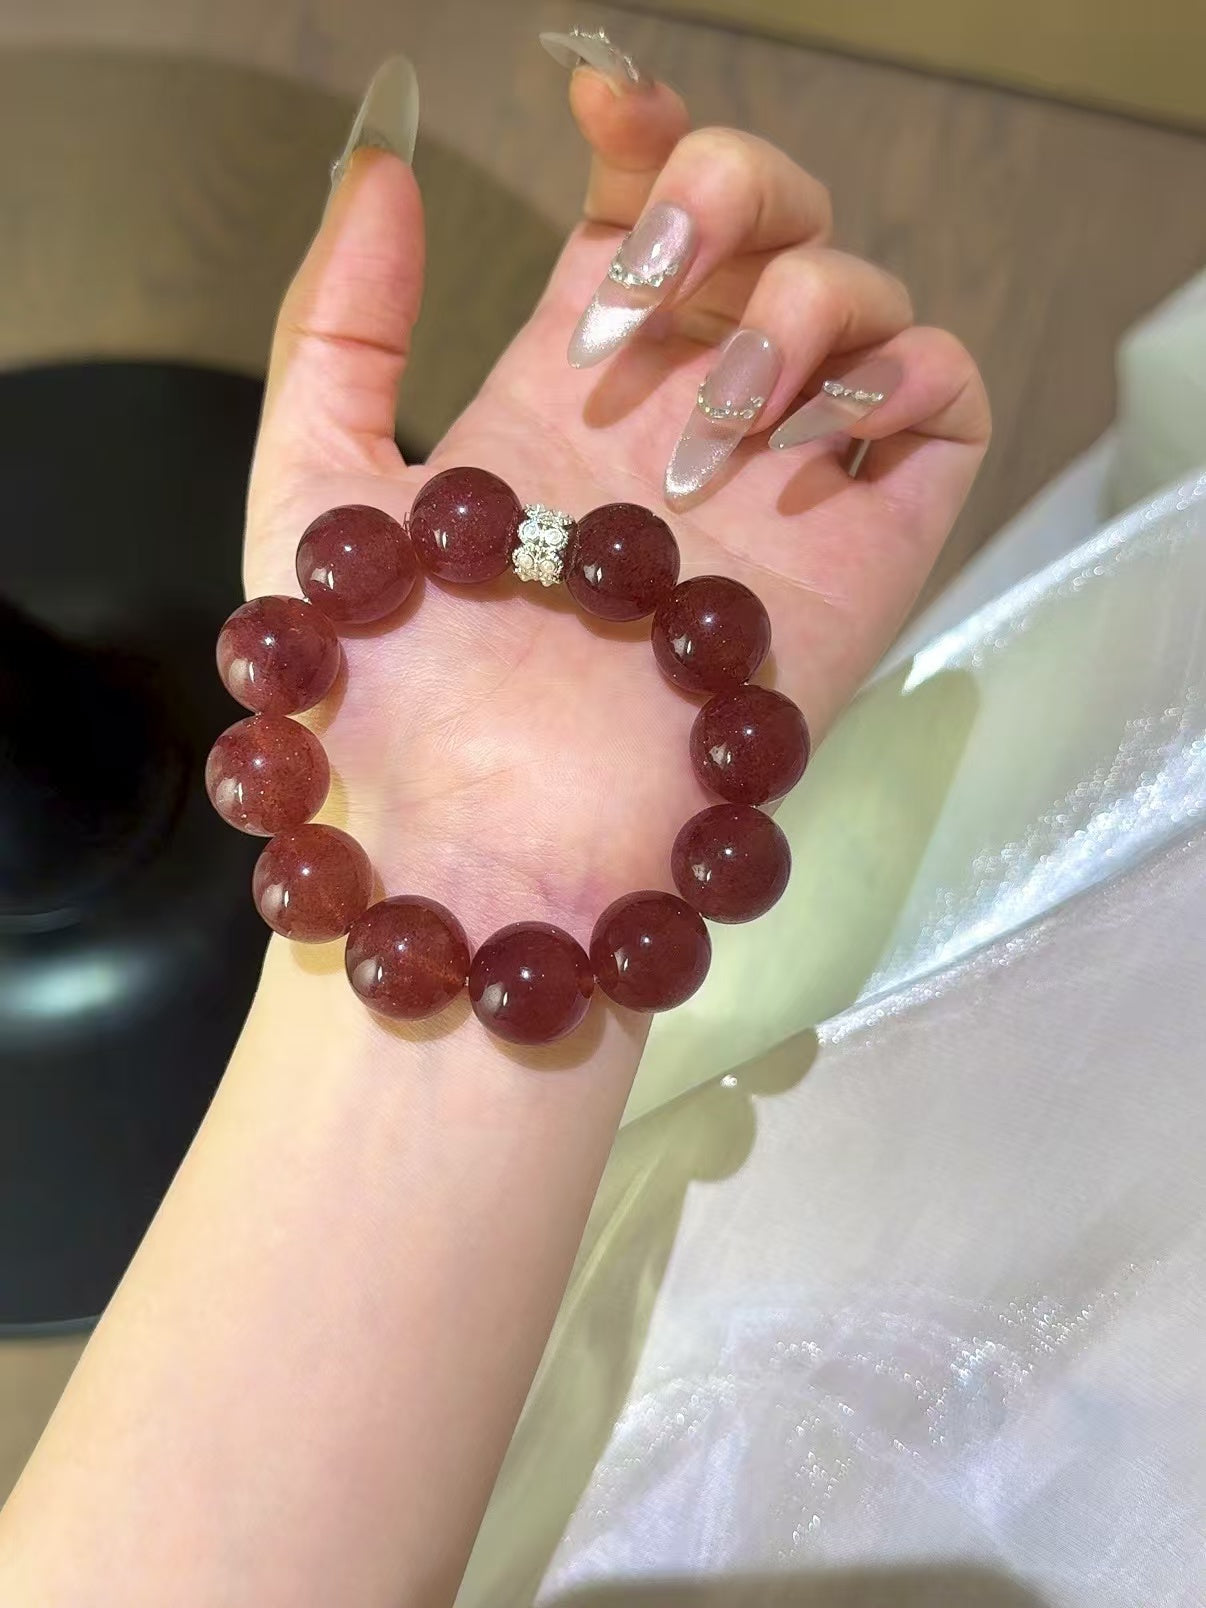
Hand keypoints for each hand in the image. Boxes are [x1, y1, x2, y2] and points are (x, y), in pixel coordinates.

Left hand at [244, 59, 988, 945]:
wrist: (480, 850)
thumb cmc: (385, 699)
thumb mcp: (312, 490)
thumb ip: (335, 324)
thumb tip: (384, 164)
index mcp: (567, 398)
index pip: (640, 215)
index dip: (642, 133)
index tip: (598, 105)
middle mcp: (680, 423)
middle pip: (767, 222)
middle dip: (722, 198)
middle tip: (638, 300)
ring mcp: (780, 484)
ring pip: (860, 295)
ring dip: (795, 308)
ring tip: (702, 432)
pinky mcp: (866, 552)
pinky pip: (946, 402)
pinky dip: (907, 368)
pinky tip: (816, 425)